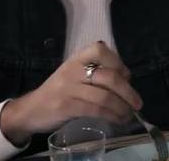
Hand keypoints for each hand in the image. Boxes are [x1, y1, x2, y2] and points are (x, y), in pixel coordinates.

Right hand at [0, 41, 142, 145]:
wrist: (31, 109)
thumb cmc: (59, 91)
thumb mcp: (75, 74)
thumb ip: (96, 72)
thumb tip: (126, 80)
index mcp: (76, 58)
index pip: (100, 49)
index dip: (118, 62)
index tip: (126, 76)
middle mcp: (72, 70)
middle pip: (108, 77)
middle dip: (128, 91)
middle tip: (137, 102)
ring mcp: (69, 88)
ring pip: (104, 96)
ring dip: (122, 108)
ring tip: (128, 114)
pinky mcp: (67, 106)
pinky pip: (95, 110)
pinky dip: (111, 116)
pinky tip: (117, 119)